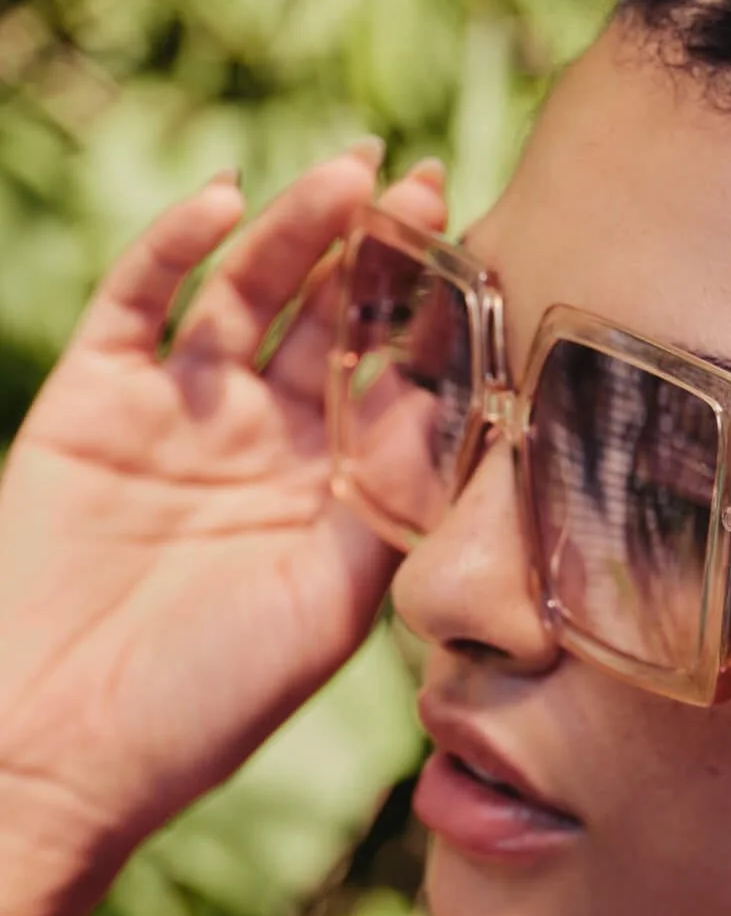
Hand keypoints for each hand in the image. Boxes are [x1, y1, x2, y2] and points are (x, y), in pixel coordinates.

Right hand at [0, 146, 446, 879]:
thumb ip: (385, 511)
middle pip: (329, 320)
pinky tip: (223, 200)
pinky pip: (138, 300)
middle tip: (422, 182)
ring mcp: (179, 412)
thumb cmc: (205, 701)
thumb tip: (459, 414)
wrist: (61, 742)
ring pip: (246, 292)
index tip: (484, 254)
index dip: (433, 321)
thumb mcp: (325, 609)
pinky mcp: (94, 397)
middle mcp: (264, 444)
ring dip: (294, 229)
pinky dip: (173, 246)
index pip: (394, 385)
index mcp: (332, 496)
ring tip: (347, 173)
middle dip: (374, 251)